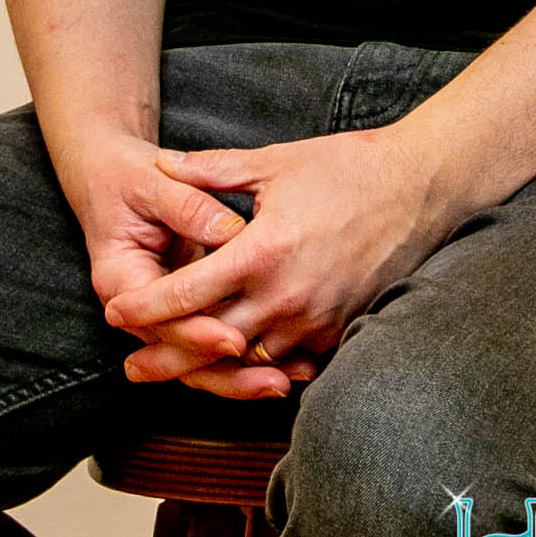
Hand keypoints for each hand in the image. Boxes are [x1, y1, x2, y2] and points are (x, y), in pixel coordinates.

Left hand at [101, 124, 446, 376]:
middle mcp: (286, 295)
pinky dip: (261, 366)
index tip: (116, 315)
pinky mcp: (339, 331)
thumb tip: (163, 164)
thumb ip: (211, 170)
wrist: (419, 188)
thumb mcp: (274, 161)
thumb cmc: (347, 168)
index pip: (188, 294)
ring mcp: (315, 320)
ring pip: (249, 361)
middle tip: (132, 368)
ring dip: (213, 369)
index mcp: (262, 251)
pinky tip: (241, 366)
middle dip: (167, 357)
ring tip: (178, 375)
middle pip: (210, 342)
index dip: (147, 308)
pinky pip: (290, 362)